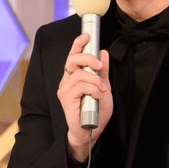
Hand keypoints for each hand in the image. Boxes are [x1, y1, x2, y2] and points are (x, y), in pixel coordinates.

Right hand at [57, 33, 112, 161]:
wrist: (91, 131)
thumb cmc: (96, 111)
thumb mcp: (104, 87)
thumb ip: (103, 71)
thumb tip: (103, 52)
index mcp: (74, 76)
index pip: (73, 56)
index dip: (78, 44)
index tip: (87, 36)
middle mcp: (66, 81)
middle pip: (72, 60)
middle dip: (88, 59)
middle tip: (100, 66)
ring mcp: (64, 90)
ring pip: (79, 74)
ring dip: (95, 80)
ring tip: (102, 90)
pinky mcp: (66, 99)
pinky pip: (79, 86)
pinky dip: (92, 89)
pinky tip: (97, 96)